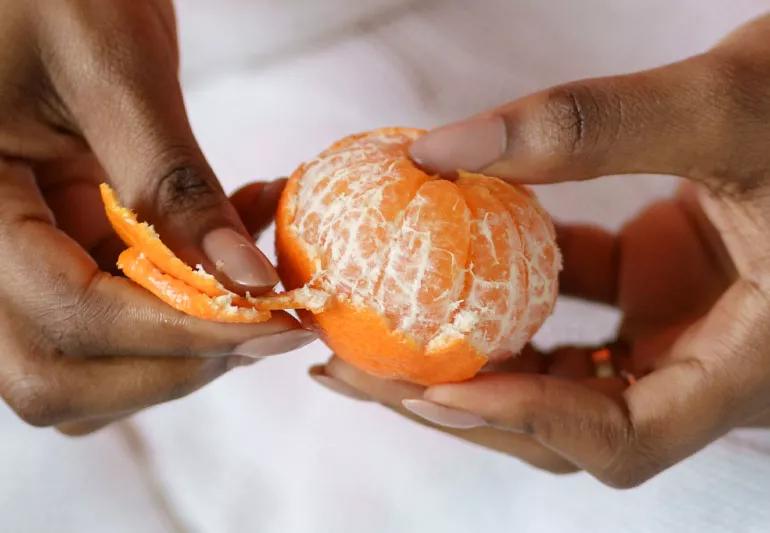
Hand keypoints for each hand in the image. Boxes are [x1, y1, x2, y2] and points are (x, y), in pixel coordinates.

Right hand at [0, 1, 313, 434]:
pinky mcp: (65, 247)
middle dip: (173, 365)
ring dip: (183, 346)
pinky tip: (241, 237)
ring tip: (255, 280)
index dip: (181, 331)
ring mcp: (24, 257)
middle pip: (57, 374)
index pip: (71, 314)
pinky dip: (187, 302)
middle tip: (262, 326)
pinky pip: (119, 309)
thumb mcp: (114, 73)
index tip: (275, 320)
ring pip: (87, 361)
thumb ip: (174, 185)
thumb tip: (249, 282)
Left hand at [312, 14, 769, 486]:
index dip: (523, 419)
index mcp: (751, 362)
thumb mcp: (730, 107)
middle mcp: (708, 364)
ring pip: (560, 373)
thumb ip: (592, 126)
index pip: (624, 436)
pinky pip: (570, 306)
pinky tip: (452, 260)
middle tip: (361, 369)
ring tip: (380, 331)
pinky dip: (508, 292)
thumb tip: (442, 151)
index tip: (427, 384)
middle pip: (566, 421)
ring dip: (470, 355)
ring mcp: (681, 330)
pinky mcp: (659, 287)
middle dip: (460, 404)